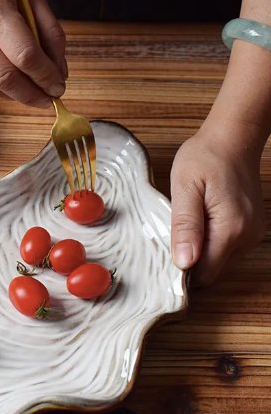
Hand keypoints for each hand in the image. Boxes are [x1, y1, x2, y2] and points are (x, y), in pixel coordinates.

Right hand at [0, 0, 66, 107]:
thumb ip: (50, 34)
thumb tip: (60, 73)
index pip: (24, 55)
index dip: (45, 76)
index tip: (59, 87)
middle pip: (5, 77)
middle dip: (32, 95)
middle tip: (49, 99)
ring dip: (16, 95)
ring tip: (34, 93)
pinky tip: (13, 85)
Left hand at [170, 125, 264, 286]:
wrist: (232, 138)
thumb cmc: (205, 157)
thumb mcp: (185, 187)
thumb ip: (185, 226)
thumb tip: (184, 262)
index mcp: (230, 229)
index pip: (204, 274)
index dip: (181, 274)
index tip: (162, 260)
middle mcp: (246, 236)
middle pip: (212, 272)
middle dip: (188, 264)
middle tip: (167, 240)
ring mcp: (251, 233)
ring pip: (219, 261)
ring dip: (198, 253)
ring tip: (183, 227)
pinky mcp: (248, 227)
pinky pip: (225, 248)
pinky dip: (208, 244)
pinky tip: (196, 224)